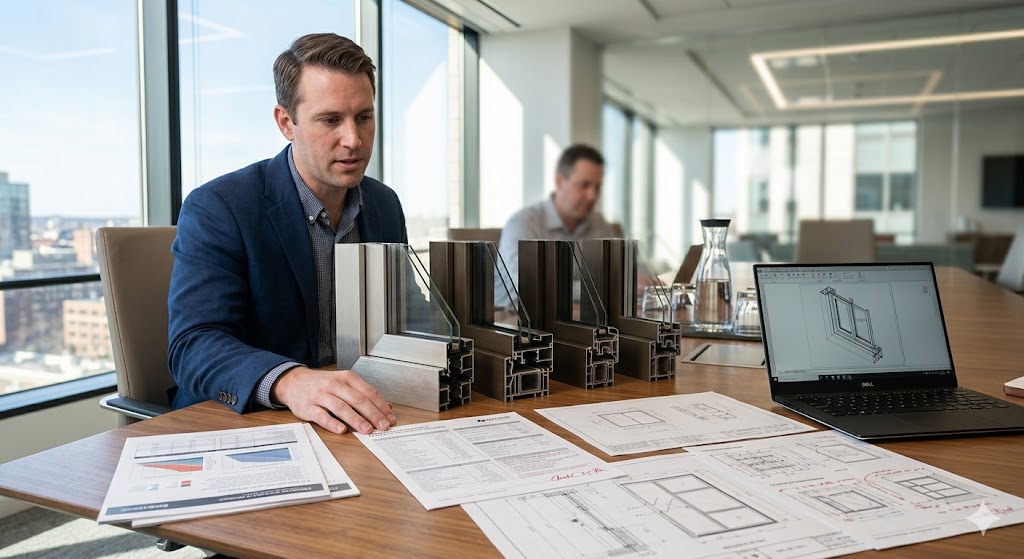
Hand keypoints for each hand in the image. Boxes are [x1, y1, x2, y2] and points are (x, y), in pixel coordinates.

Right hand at [270, 367, 396, 434]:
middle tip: (383, 426)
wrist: (293, 381)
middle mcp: (335, 385)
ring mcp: (321, 395)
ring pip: (341, 407)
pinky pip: (322, 415)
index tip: (390, 418)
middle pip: (358, 400)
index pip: (368, 392)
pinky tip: (341, 430)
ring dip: (356, 420)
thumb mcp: (344, 383)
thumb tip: (387, 407)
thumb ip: (364, 394)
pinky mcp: (308, 406)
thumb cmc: (322, 384)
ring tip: (367, 430)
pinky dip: (332, 423)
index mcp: (346, 378)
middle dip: (373, 414)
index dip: (381, 406)